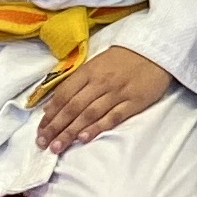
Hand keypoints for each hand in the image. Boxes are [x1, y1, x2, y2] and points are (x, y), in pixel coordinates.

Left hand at [34, 44, 173, 152]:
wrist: (156, 50)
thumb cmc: (123, 58)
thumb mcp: (97, 63)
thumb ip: (78, 81)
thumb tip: (55, 104)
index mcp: (89, 71)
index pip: (64, 94)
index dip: (50, 113)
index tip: (40, 130)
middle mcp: (100, 82)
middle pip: (73, 107)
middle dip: (56, 127)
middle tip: (42, 144)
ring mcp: (117, 93)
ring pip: (89, 114)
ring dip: (71, 132)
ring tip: (57, 147)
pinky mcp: (134, 102)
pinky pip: (113, 117)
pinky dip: (97, 128)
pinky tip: (84, 138)